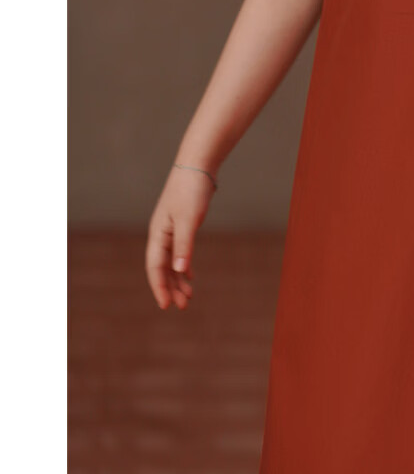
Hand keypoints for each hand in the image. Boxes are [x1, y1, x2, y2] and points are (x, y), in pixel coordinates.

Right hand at [145, 165, 216, 309]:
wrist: (198, 166)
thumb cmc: (191, 191)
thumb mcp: (188, 220)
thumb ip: (184, 245)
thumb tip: (181, 271)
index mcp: (158, 234)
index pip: (155, 267)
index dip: (160, 287)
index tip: (167, 306)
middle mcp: (161, 234)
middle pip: (163, 267)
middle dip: (171, 287)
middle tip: (182, 306)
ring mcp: (170, 229)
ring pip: (172, 261)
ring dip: (179, 279)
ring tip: (188, 297)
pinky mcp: (182, 224)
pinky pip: (179, 251)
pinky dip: (185, 265)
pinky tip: (191, 275)